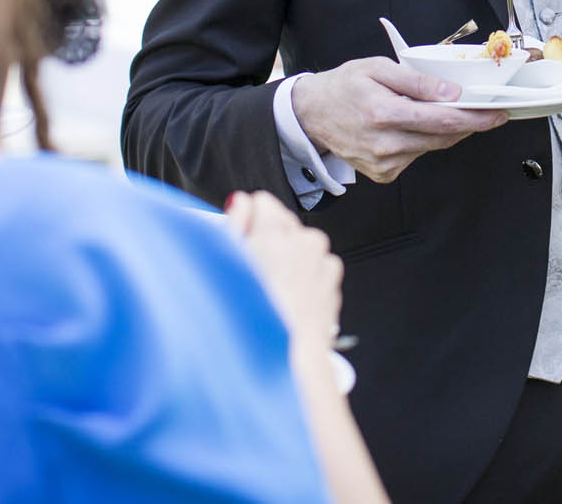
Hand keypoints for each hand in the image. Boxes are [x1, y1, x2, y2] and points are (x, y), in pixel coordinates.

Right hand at [227, 190, 342, 352]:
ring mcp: (323, 260)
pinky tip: (287, 300)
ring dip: (288, 260)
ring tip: (269, 291)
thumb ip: (235, 225)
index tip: (242, 241)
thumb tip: (240, 203)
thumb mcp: (228, 266)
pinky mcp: (333, 281)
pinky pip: (316, 268)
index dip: (247, 221)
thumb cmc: (253, 318)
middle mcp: (305, 240)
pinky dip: (305, 278)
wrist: (287, 359)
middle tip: (252, 272)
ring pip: (301, 246)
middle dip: (269, 240)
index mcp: (276, 231)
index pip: (261, 201)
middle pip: (283, 223)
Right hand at [291, 56, 508, 182]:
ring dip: (445, 131)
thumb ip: (416, 80)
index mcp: (384, 114)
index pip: (442, 120)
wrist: (312, 113)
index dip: (475, 118)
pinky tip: (411, 127)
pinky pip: (416, 156)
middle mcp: (385, 144)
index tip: (498, 114)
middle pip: (443, 137)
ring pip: (432, 148)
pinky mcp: (383, 174)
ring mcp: (384, 163)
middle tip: (487, 111)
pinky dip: (423, 141)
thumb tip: (450, 93)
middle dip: (469, 124)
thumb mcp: (378, 68)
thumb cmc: (344, 86)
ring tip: (440, 111)